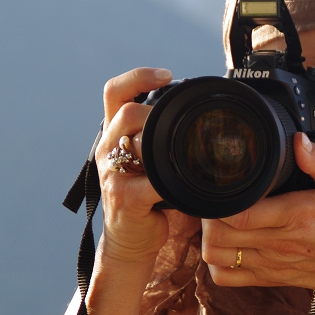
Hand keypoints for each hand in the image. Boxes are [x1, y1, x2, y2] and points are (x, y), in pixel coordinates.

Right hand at [95, 67, 173, 263]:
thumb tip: (206, 118)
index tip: (167, 74)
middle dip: (157, 113)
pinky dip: (172, 179)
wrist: (133, 240)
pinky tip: (187, 181)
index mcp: (116, 136)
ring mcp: (113, 174)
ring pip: (133, 141)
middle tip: (185, 122)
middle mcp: (108, 150)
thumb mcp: (153, 162)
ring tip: (187, 149)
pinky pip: (150, 180)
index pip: (114, 93)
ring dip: (162, 141)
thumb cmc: (149, 199)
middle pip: (126, 113)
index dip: (138, 77)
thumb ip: (165, 140)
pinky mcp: (125, 198)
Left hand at [200, 132, 314, 309]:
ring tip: (221, 221)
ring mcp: (273, 264)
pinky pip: (226, 278)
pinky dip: (217, 263)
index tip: (224, 186)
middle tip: (218, 200)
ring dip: (210, 237)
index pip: (240, 212)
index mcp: (296, 215)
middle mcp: (281, 242)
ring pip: (217, 255)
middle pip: (219, 233)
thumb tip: (299, 140)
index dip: (222, 200)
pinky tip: (228, 246)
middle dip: (210, 215)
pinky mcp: (271, 278)